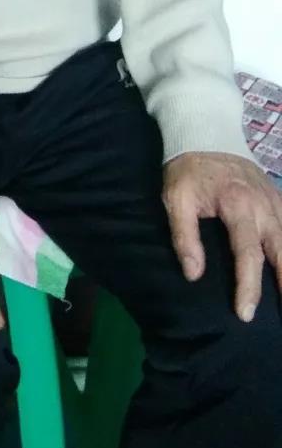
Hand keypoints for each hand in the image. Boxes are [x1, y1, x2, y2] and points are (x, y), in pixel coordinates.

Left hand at [163, 152, 281, 319]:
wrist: (206, 134)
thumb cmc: (188, 170)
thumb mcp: (176, 199)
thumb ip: (184, 236)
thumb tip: (193, 274)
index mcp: (239, 206)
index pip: (248, 255)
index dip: (248, 287)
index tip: (245, 314)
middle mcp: (265, 207)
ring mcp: (276, 202)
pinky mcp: (279, 198)